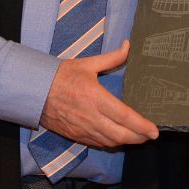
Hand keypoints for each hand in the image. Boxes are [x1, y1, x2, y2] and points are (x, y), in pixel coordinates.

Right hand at [39, 40, 158, 148]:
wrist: (34, 92)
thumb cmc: (61, 75)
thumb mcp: (87, 63)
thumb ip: (111, 58)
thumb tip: (127, 45)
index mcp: (95, 98)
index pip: (124, 116)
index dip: (141, 125)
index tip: (154, 130)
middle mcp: (91, 117)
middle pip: (121, 135)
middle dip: (139, 138)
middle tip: (150, 135)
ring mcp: (83, 129)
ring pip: (111, 142)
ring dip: (127, 142)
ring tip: (139, 137)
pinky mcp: (76, 136)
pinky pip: (98, 143)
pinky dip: (111, 143)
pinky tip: (118, 138)